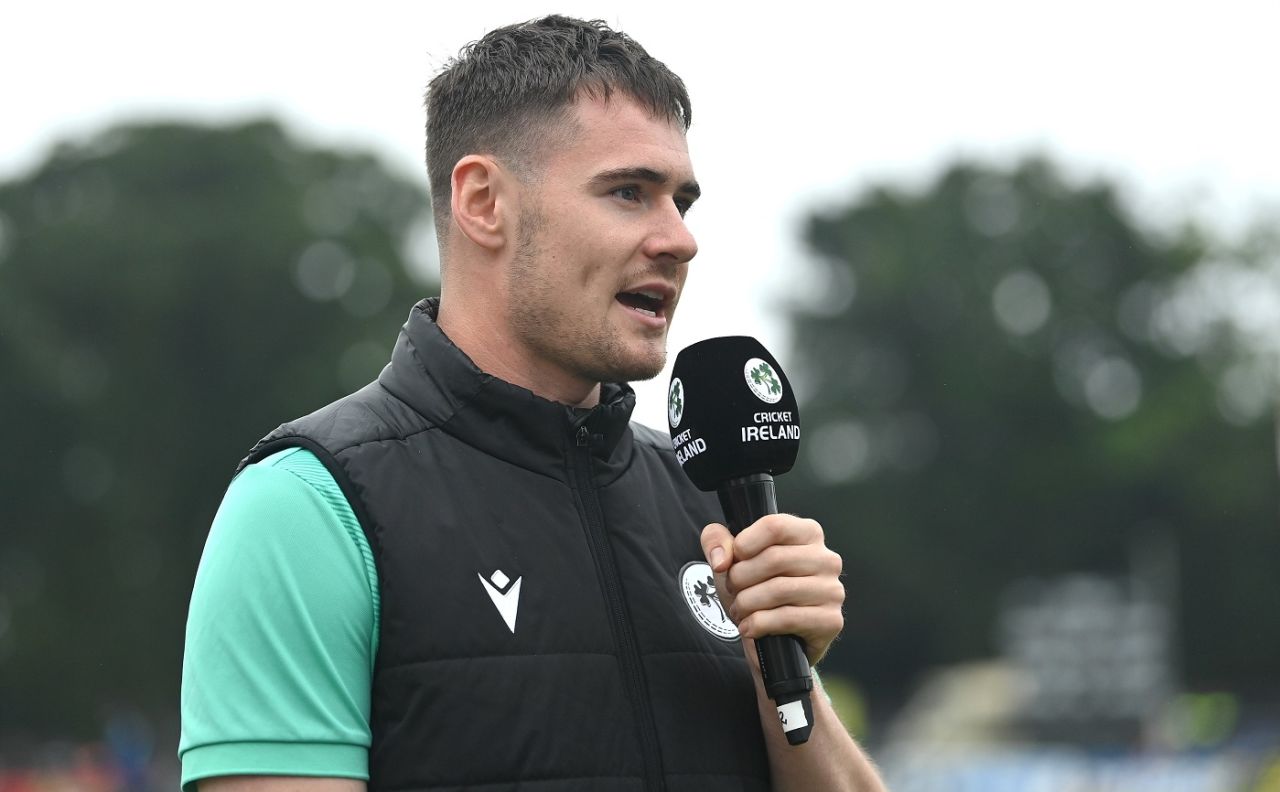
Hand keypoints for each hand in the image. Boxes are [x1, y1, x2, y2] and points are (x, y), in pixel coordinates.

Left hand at [701, 514, 844, 665]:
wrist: (774, 639)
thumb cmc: (757, 588)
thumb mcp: (732, 559)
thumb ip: (717, 541)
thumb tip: (721, 560)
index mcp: (808, 533)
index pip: (775, 526)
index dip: (745, 544)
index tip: (735, 559)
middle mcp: (827, 559)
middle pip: (773, 559)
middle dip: (741, 578)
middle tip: (733, 590)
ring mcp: (832, 590)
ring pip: (779, 590)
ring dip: (747, 603)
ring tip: (740, 609)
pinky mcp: (831, 620)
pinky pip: (787, 618)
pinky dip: (758, 624)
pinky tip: (749, 628)